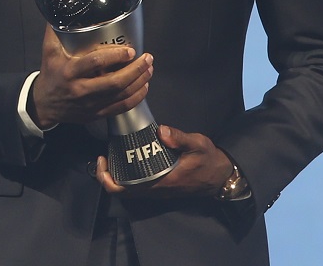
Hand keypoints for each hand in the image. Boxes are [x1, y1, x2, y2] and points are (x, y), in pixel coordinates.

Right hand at [30, 26, 152, 128]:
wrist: (44, 105)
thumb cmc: (50, 75)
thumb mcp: (49, 52)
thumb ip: (56, 30)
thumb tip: (61, 8)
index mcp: (70, 72)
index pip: (95, 63)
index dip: (115, 56)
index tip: (129, 50)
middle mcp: (81, 90)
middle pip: (114, 82)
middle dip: (135, 70)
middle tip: (147, 58)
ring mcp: (90, 105)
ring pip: (121, 95)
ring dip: (139, 82)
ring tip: (149, 69)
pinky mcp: (97, 114)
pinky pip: (121, 108)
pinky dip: (136, 97)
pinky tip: (143, 87)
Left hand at [95, 125, 233, 198]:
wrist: (220, 176)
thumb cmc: (208, 160)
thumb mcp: (197, 144)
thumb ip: (179, 138)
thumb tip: (160, 131)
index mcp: (160, 182)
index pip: (124, 189)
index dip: (106, 178)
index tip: (102, 159)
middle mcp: (155, 190)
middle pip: (121, 191)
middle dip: (107, 175)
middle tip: (103, 155)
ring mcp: (157, 190)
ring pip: (128, 190)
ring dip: (117, 175)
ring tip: (112, 155)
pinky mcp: (160, 186)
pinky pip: (136, 186)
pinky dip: (127, 175)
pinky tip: (128, 158)